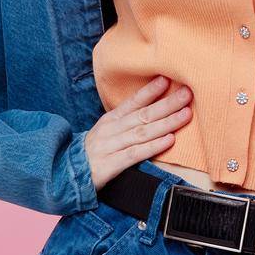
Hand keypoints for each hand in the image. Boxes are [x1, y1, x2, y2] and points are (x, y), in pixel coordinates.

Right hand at [83, 75, 191, 190]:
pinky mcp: (110, 165)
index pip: (132, 102)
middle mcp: (110, 130)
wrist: (66, 175)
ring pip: (142, 132)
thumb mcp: (107, 133)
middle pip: (143, 115)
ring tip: (186, 114)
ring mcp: (109, 147)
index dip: (150, 91)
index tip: (168, 79)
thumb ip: (126, 122)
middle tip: (187, 94)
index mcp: (110, 120)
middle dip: (167, 103)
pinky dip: (153, 146)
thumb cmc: (94, 153)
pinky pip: (134, 154)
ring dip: (166, 122)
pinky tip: (169, 140)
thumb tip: (153, 111)